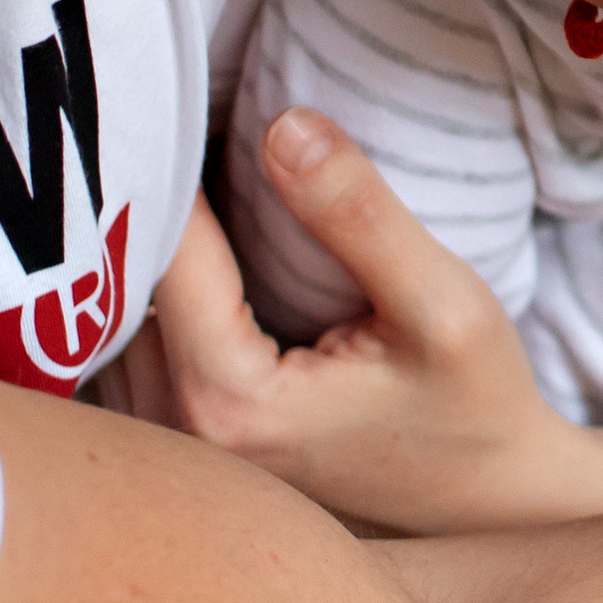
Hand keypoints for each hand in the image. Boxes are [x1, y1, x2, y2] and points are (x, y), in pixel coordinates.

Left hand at [148, 111, 602, 535]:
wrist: (492, 501)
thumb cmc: (478, 407)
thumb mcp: (445, 304)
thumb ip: (359, 216)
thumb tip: (282, 124)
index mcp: (230, 403)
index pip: (162, 253)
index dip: (174, 166)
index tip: (200, 101)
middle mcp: (177, 438)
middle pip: (118, 289)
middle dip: (150, 207)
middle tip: (194, 127)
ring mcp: (171, 452)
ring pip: (109, 322)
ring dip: (142, 253)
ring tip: (197, 184)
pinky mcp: (182, 447)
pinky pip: (128, 350)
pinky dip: (149, 296)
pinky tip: (200, 256)